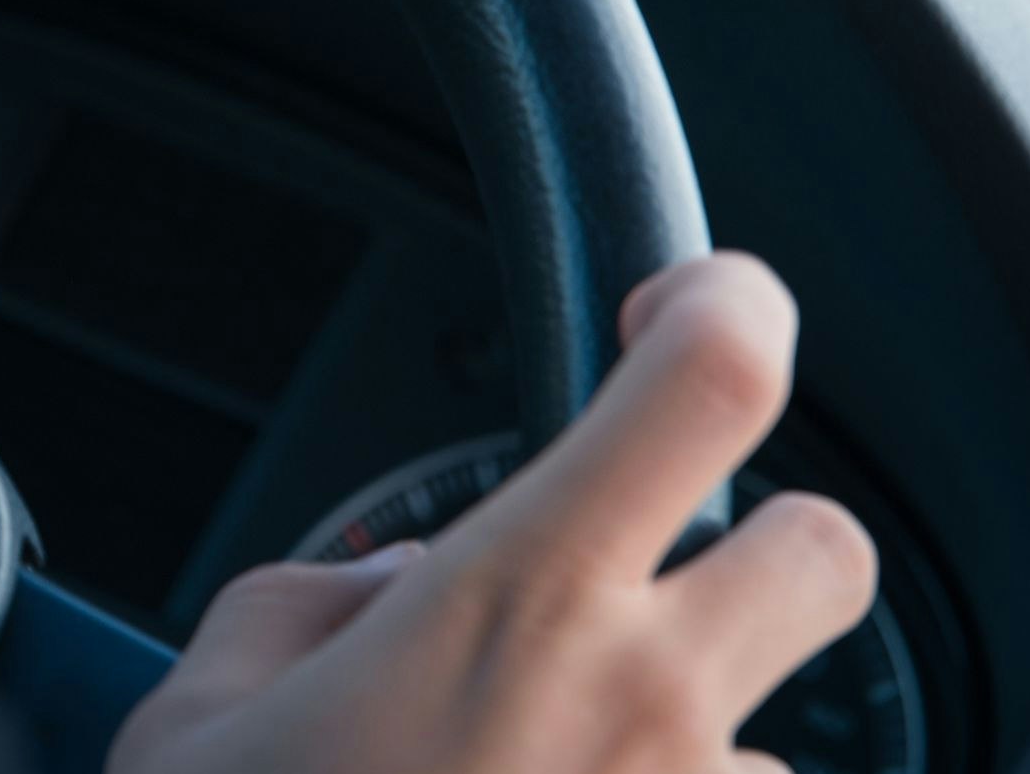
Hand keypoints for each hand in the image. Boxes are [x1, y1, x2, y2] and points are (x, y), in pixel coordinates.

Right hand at [110, 256, 877, 773]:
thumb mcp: (202, 710)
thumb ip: (315, 607)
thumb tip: (395, 592)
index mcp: (525, 600)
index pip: (717, 376)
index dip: (726, 303)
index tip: (676, 307)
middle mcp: (652, 712)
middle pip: (827, 551)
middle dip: (759, 555)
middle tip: (645, 596)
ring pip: (771, 759)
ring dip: (682, 770)